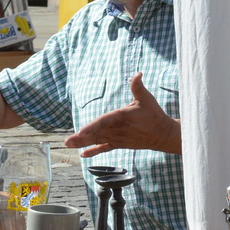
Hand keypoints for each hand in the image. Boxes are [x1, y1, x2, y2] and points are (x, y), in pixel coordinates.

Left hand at [63, 73, 181, 155]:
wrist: (162, 134)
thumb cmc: (153, 114)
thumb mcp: (146, 98)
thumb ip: (138, 87)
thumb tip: (138, 73)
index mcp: (121, 117)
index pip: (103, 122)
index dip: (92, 127)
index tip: (80, 132)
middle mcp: (117, 130)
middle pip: (96, 134)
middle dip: (81, 138)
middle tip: (67, 142)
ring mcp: (117, 138)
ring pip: (97, 141)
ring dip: (82, 143)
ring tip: (69, 144)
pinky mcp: (119, 144)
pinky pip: (104, 148)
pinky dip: (94, 151)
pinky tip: (83, 155)